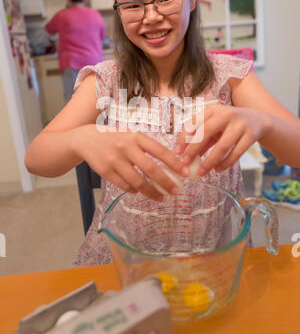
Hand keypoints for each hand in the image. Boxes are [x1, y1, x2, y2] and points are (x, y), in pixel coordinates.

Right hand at [71, 125, 189, 199]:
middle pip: (151, 169)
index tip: (185, 173)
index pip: (160, 151)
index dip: (174, 163)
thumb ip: (147, 147)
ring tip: (161, 197)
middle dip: (166, 182)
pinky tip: (141, 192)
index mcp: (136, 136)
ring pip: (138, 181)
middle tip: (176, 191)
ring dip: (152, 192)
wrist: (85, 139)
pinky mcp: (105, 171)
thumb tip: (172, 163)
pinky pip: (125, 186)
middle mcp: (126, 147)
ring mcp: (115, 160)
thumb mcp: (131, 135)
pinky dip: (135, 191)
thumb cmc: (115, 138)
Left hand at [175, 105, 269, 175]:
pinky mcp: (251, 135)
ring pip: (222, 146)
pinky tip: (218, 169)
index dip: (184, 138)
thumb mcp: (214, 126)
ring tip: (201, 172)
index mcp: (213, 110)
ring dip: (210, 161)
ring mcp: (240, 124)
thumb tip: (186, 155)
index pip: (194, 123)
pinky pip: (236, 153)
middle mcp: (226, 114)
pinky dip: (225, 163)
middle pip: (206, 132)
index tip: (177, 153)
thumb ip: (201, 138)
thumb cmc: (228, 124)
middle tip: (185, 163)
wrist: (258, 119)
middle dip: (194, 149)